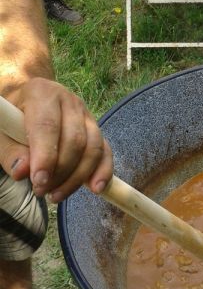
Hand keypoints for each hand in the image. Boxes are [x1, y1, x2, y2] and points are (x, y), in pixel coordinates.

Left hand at [0, 78, 112, 201]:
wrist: (27, 102)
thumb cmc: (12, 118)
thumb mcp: (2, 131)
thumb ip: (10, 151)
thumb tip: (23, 172)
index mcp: (43, 93)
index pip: (48, 126)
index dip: (45, 156)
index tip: (39, 181)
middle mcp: (70, 100)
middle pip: (75, 139)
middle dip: (60, 171)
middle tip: (41, 191)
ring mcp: (87, 115)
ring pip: (93, 148)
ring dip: (77, 177)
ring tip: (56, 195)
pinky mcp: (95, 130)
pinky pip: (105, 151)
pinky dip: (103, 171)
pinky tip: (95, 189)